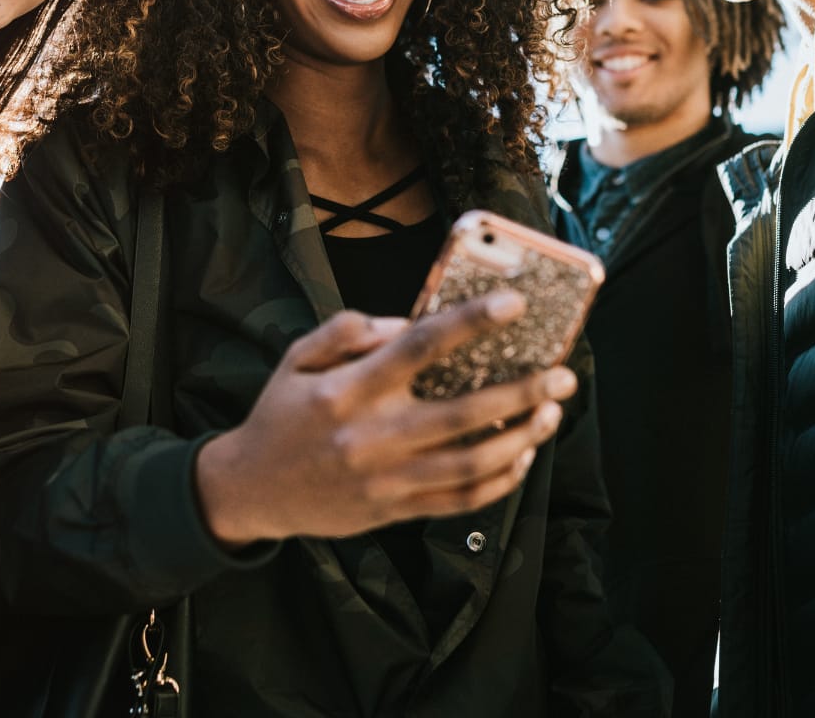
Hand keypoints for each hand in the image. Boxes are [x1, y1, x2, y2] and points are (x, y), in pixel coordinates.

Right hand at [193, 290, 575, 545]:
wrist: (252, 490)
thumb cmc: (280, 413)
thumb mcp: (297, 357)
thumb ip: (346, 331)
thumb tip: (406, 324)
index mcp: (349, 390)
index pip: (420, 349)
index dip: (470, 323)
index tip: (514, 303)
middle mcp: (372, 435)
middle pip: (461, 414)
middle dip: (521, 393)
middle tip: (563, 374)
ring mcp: (385, 480)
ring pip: (469, 464)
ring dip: (521, 440)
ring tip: (552, 413)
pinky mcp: (393, 511)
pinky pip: (457, 502)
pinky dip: (496, 483)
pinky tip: (521, 459)